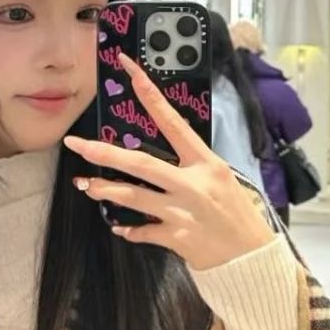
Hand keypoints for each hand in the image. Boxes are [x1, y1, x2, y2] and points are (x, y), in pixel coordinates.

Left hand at [65, 51, 275, 272]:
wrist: (253, 258)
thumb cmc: (239, 215)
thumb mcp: (223, 180)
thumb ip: (193, 167)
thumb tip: (164, 158)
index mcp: (207, 163)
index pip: (173, 122)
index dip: (150, 94)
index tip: (129, 70)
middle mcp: (193, 184)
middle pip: (141, 163)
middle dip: (105, 153)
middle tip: (77, 144)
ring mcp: (182, 212)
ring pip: (133, 197)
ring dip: (105, 190)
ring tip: (86, 185)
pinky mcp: (177, 238)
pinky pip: (143, 231)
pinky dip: (129, 230)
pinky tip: (119, 227)